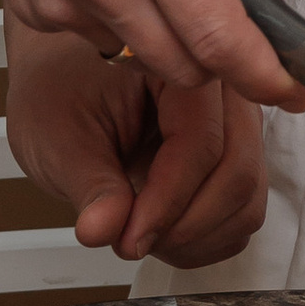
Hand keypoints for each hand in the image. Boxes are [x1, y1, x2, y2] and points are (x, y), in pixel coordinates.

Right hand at [0, 0, 304, 103]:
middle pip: (184, 66)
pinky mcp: (30, 3)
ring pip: (139, 52)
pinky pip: (95, 30)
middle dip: (221, 54)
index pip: (221, 40)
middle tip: (233, 8)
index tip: (292, 89)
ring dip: (168, 31)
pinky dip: (121, 11)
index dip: (265, 76)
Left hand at [3, 20, 270, 267]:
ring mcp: (234, 125)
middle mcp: (222, 90)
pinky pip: (243, 212)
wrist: (58, 79)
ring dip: (197, 237)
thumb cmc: (59, 90)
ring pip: (246, 198)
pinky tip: (161, 234)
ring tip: (140, 236)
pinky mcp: (233, 157)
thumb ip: (88, 184)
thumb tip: (104, 228)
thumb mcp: (57, 136)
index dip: (168, 200)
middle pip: (237, 172)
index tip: (130, 237)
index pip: (201, 141)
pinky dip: (207, 239)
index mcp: (180, 64)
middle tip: (132, 241)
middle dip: (185, 224)